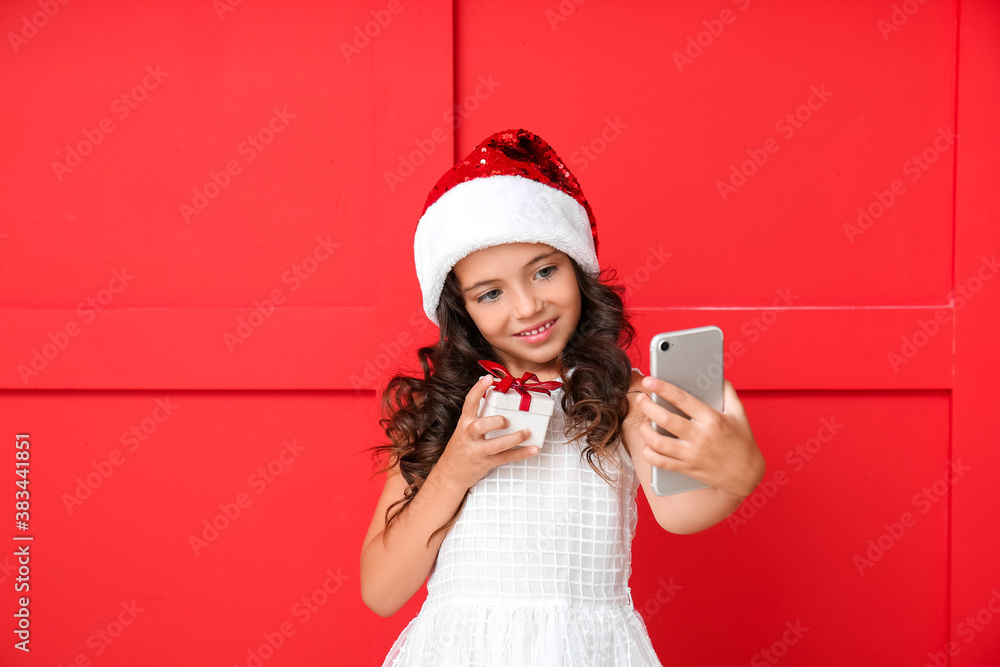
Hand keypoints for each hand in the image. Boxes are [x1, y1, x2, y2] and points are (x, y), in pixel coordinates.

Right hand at [436, 375, 538, 490]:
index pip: (469, 403)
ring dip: (514, 438)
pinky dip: (521, 453)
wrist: (450, 473)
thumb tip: (498, 398)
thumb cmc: (461, 447)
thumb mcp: (464, 429)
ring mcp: (477, 450)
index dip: (478, 390)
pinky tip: (533, 449)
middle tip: (507, 420)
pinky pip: (506, 457)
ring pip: (495, 445)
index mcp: (464, 423)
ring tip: (527, 432)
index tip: (488, 378)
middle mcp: (469, 436)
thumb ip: (478, 416)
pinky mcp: (486, 462)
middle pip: (479, 426)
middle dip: (495, 422)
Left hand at [635, 377, 763, 498]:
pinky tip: (648, 444)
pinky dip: (649, 453)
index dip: (662, 388)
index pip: (682, 399)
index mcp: (712, 419)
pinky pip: (660, 462)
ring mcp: (691, 454)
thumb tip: (717, 375)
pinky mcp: (686, 468)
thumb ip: (728, 392)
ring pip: (658, 442)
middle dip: (647, 406)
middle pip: (665, 419)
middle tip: (641, 398)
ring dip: (645, 430)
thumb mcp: (739, 414)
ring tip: (644, 422)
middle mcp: (700, 437)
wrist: (746, 474)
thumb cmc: (742, 441)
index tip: (649, 380)